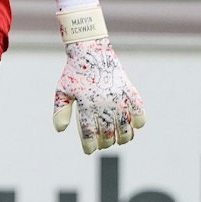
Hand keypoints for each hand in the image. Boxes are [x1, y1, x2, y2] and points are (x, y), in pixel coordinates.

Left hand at [53, 33, 145, 153]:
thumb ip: (61, 110)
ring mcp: (118, 96)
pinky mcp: (129, 89)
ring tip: (120, 140)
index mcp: (85, 103)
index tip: (89, 150)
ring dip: (124, 137)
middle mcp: (103, 101)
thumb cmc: (75, 73)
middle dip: (105, 143)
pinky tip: (136, 126)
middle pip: (108, 132)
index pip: (89, 132)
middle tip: (104, 144)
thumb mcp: (62, 90)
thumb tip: (61, 130)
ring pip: (125, 125)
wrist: (91, 51)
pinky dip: (139, 120)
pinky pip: (139, 109)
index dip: (89, 145)